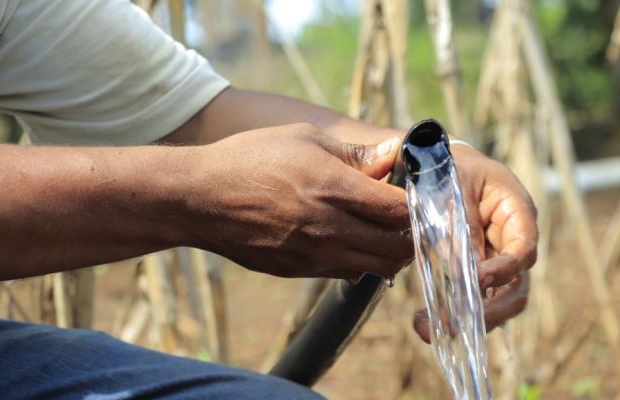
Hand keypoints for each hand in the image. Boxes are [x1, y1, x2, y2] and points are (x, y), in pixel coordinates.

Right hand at [188, 123, 412, 279]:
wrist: (200, 198)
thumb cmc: (251, 158)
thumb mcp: (305, 139)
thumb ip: (354, 154)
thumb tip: (392, 155)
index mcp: (334, 189)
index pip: (400, 211)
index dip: (419, 206)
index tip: (420, 196)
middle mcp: (329, 228)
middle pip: (397, 248)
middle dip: (411, 235)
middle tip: (409, 219)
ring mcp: (314, 255)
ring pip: (376, 268)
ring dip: (389, 253)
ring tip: (384, 232)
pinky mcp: (299, 271)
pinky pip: (346, 273)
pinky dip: (359, 261)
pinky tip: (350, 240)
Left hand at [413, 144, 537, 341]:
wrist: (436, 162)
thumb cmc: (450, 167)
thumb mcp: (452, 187)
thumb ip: (458, 226)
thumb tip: (456, 270)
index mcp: (517, 212)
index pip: (523, 249)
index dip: (504, 269)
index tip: (478, 279)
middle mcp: (512, 242)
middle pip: (516, 289)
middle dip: (488, 312)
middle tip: (453, 324)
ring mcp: (495, 260)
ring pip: (496, 303)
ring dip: (467, 321)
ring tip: (424, 328)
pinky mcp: (474, 272)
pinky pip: (472, 300)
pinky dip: (452, 314)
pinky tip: (423, 323)